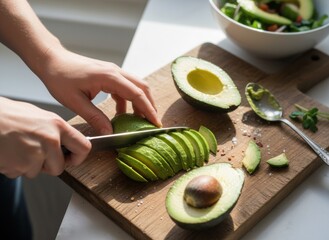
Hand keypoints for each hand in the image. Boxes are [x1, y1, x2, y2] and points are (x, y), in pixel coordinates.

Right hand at [0, 97, 90, 178]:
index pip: (84, 147)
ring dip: (27, 165)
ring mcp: (35, 154)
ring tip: (17, 147)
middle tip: (35, 153)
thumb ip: (55, 131)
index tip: (72, 159)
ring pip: (37, 172)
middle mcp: (50, 140)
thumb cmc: (8, 115)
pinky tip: (9, 152)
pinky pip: (20, 173)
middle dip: (48, 166)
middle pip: (59, 167)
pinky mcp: (19, 165)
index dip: (78, 157)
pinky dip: (14, 167)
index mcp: (57, 125)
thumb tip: (67, 143)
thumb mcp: (40, 116)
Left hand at [38, 47, 161, 134]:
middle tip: (152, 123)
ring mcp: (113, 72)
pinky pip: (125, 88)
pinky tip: (122, 114)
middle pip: (142, 88)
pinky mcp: (109, 75)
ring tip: (139, 121)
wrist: (52, 61)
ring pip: (136, 87)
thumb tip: (109, 133)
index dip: (149, 110)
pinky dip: (128, 102)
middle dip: (150, 106)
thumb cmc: (60, 78)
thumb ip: (95, 117)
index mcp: (110, 77)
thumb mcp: (75, 102)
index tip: (155, 123)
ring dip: (140, 103)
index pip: (137, 94)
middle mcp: (116, 72)